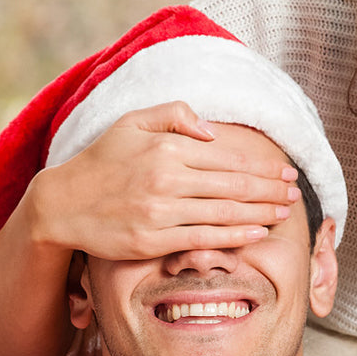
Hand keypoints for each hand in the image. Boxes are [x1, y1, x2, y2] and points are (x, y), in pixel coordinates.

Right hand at [27, 101, 300, 258]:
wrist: (62, 204)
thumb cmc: (101, 161)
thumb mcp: (131, 122)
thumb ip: (174, 114)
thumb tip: (214, 130)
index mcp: (166, 147)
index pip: (227, 158)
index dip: (261, 166)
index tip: (285, 171)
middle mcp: (166, 178)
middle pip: (233, 185)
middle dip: (269, 189)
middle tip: (294, 193)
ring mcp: (160, 211)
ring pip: (224, 212)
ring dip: (260, 211)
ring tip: (284, 211)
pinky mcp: (153, 240)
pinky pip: (204, 238)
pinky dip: (234, 235)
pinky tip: (257, 231)